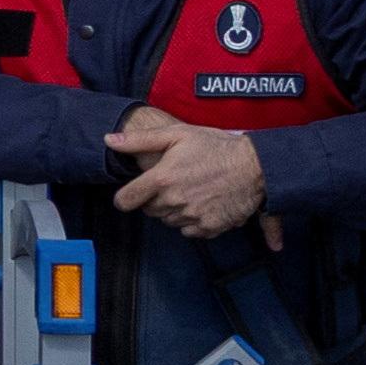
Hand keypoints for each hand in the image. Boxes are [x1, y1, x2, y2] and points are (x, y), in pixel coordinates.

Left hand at [103, 104, 267, 238]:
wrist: (256, 166)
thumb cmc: (216, 146)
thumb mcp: (177, 134)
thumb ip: (140, 140)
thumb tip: (109, 141)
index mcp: (162, 179)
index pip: (126, 200)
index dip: (126, 198)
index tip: (131, 195)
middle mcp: (174, 201)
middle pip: (149, 211)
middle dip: (154, 200)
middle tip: (172, 184)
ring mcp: (192, 216)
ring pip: (169, 221)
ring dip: (173, 210)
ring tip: (190, 191)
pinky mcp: (209, 227)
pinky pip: (190, 231)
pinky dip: (192, 221)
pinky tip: (202, 204)